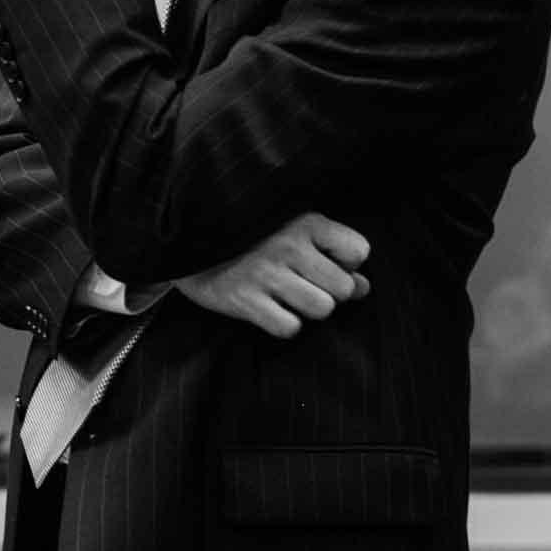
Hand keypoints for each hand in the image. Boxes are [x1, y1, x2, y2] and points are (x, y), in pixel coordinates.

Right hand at [175, 212, 370, 338]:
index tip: (327, 261)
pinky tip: (269, 308)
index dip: (348, 262)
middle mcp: (288, 246)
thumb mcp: (292, 229)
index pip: (358, 250)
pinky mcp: (243, 299)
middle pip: (343, 288)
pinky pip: (289, 328)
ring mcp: (265, 273)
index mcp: (304, 221)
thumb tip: (364, 287)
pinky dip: (284, 324)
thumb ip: (331, 254)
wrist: (187, 235)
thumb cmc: (249, 234)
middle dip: (330, 292)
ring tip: (288, 296)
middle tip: (305, 284)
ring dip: (308, 309)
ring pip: (321, 309)